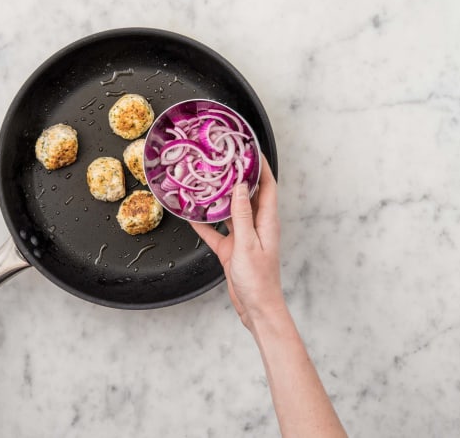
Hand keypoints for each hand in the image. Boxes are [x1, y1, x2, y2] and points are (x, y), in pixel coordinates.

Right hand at [191, 156, 282, 328]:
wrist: (257, 309)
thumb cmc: (258, 280)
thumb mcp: (248, 245)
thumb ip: (242, 216)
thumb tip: (240, 187)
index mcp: (267, 222)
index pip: (267, 187)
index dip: (261, 167)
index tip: (250, 150)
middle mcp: (257, 226)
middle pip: (248, 195)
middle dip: (238, 177)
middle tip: (223, 161)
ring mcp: (244, 238)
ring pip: (230, 211)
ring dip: (220, 199)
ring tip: (205, 182)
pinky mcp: (232, 250)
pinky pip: (216, 232)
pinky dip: (205, 224)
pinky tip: (191, 216)